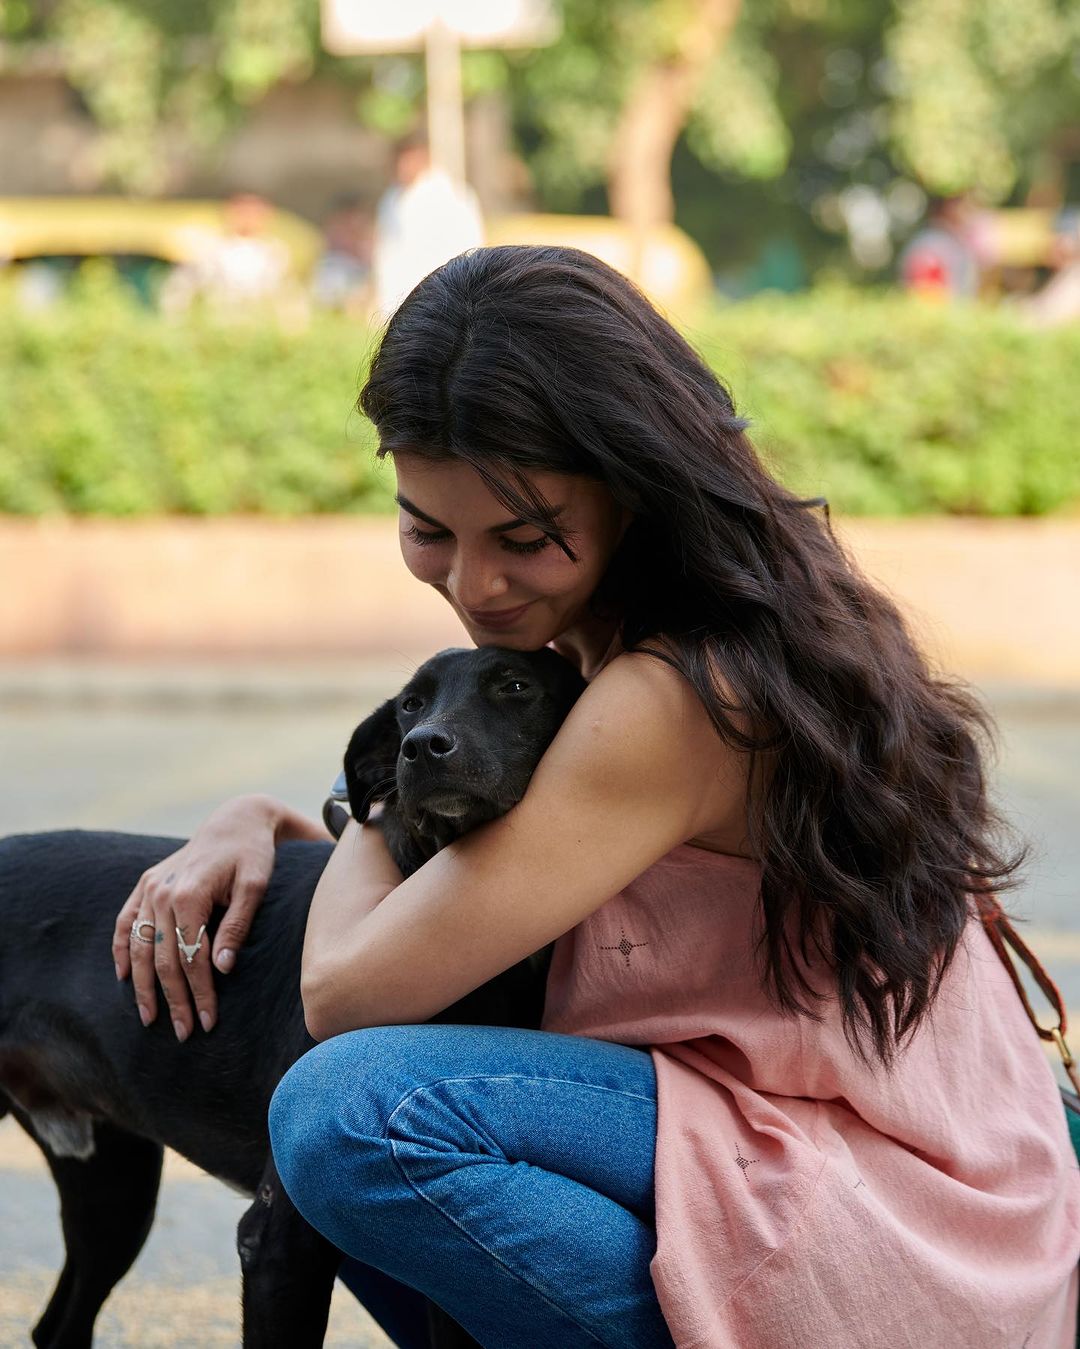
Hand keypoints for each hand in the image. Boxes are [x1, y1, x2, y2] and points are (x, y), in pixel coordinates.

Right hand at [112, 794, 282, 1041]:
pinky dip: (121, 951)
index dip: (199, 993)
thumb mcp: (255, 887)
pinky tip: (123, 978)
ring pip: (139, 947)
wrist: (236, 821)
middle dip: (173, 999)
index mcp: (190, 894)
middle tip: (184, 1033)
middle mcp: (162, 892)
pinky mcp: (146, 884)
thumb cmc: (252, 855)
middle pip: (162, 959)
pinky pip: (125, 923)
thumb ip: (237, 926)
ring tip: (151, 1019)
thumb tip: (222, 969)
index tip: (208, 1022)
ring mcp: (149, 888)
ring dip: (142, 987)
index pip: (191, 957)